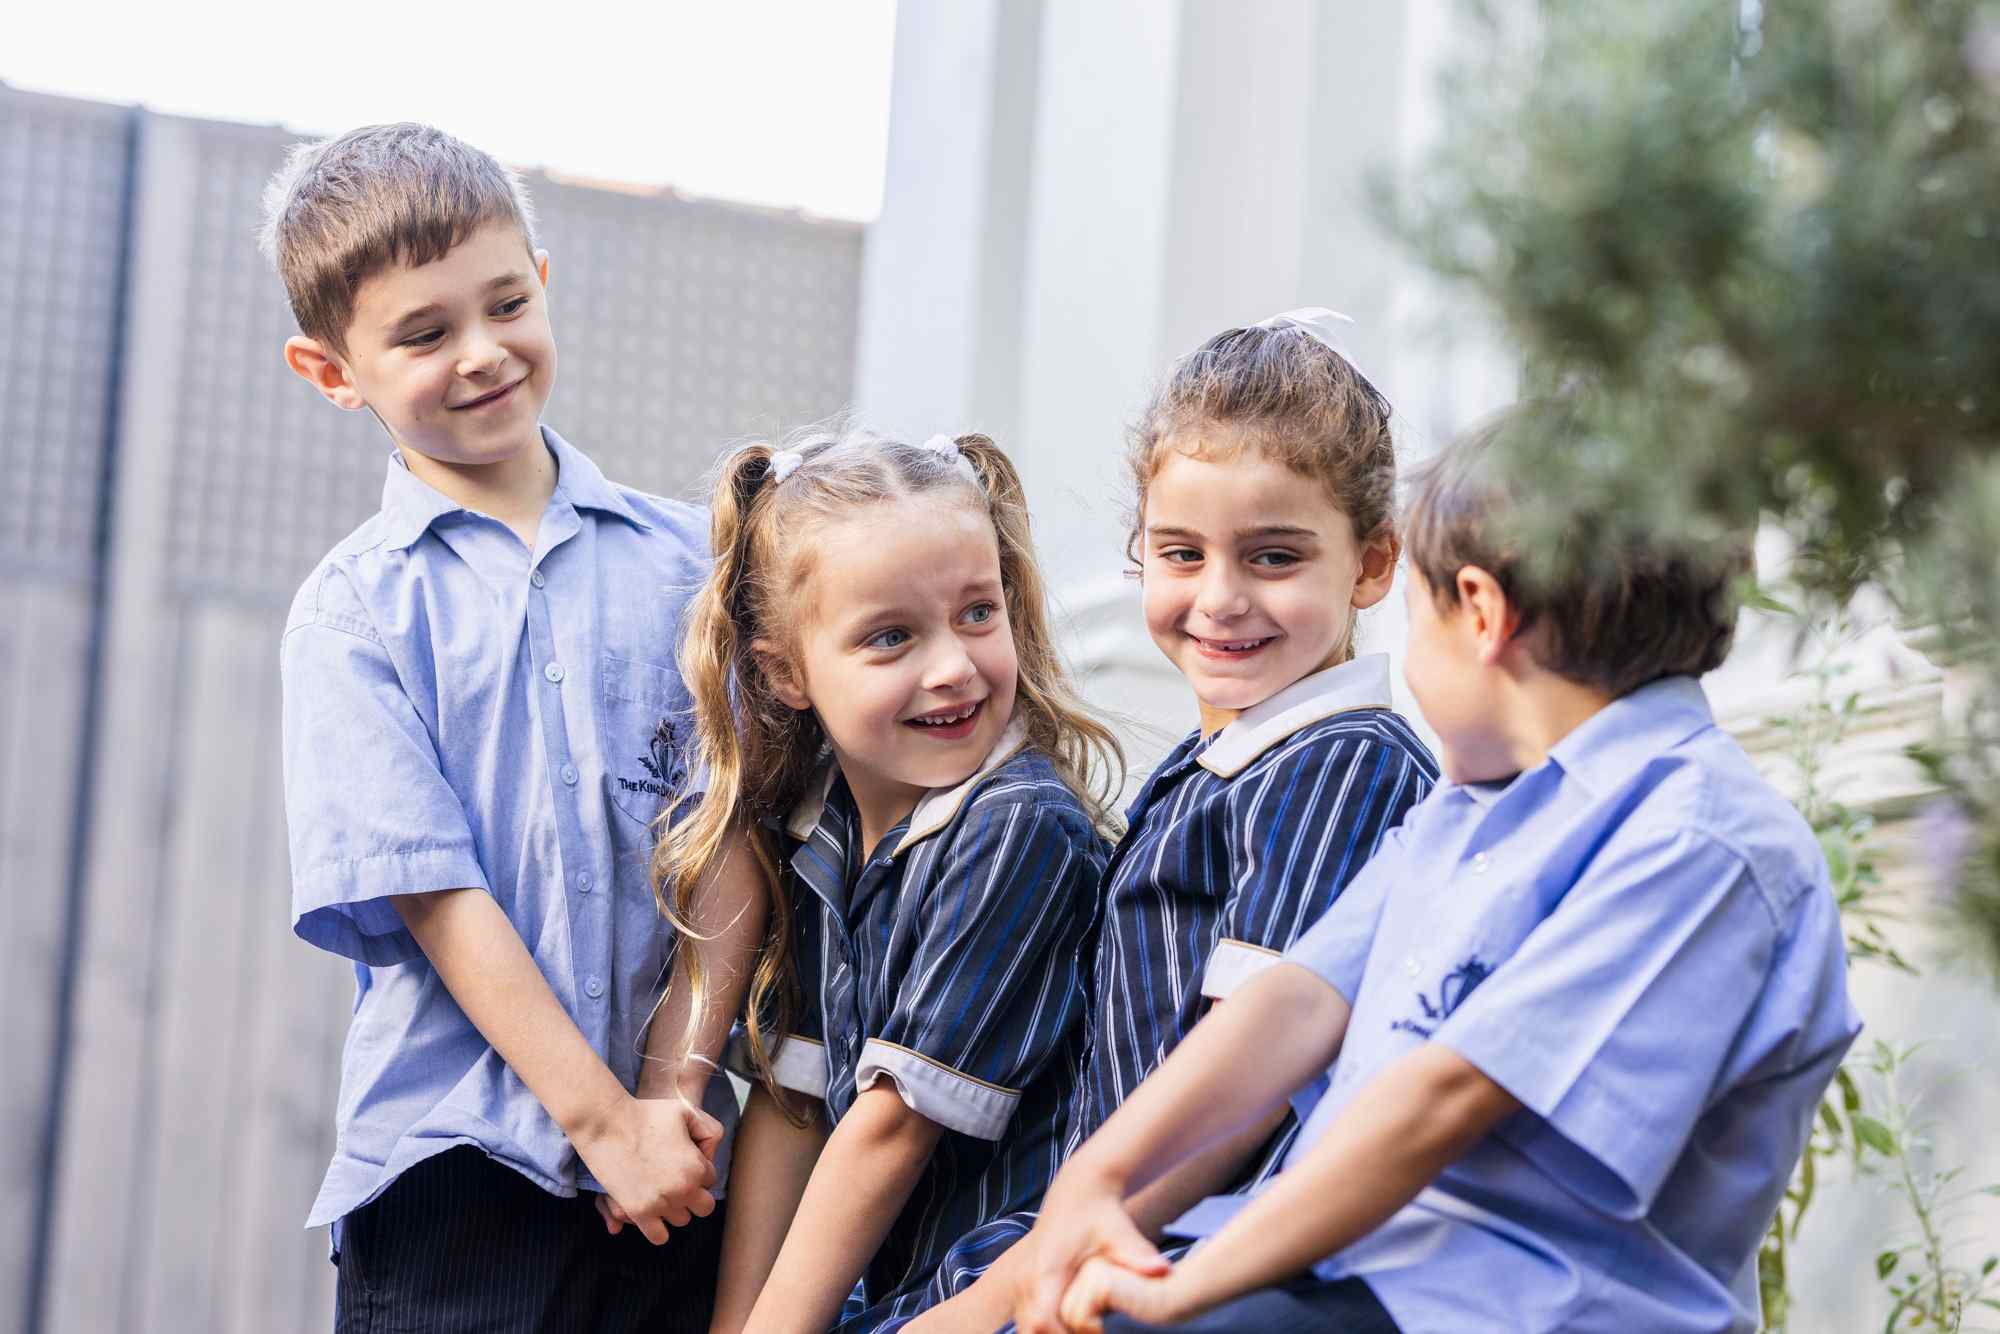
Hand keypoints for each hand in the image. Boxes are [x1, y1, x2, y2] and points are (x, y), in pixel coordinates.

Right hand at [573, 1094, 723, 1243]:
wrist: (607, 1123)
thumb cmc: (645, 1113)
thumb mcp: (686, 1111)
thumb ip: (709, 1132)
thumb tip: (708, 1159)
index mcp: (696, 1167)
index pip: (711, 1180)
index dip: (699, 1169)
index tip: (683, 1160)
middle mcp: (682, 1189)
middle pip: (704, 1206)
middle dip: (694, 1193)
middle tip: (676, 1178)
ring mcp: (660, 1204)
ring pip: (682, 1220)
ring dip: (676, 1208)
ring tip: (661, 1188)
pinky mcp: (638, 1212)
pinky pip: (659, 1236)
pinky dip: (659, 1229)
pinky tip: (653, 1210)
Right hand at [1013, 1171, 1166, 1333]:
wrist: (1079, 1189)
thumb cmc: (1101, 1213)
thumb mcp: (1121, 1234)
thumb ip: (1138, 1256)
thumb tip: (1163, 1270)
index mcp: (1046, 1270)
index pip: (1042, 1321)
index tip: (1096, 1333)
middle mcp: (1025, 1276)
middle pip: (1029, 1330)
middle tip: (1092, 1331)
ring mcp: (1019, 1277)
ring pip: (1024, 1325)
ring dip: (1049, 1333)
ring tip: (1082, 1325)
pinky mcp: (1020, 1278)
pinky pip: (1024, 1313)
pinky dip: (1043, 1324)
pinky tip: (1067, 1319)